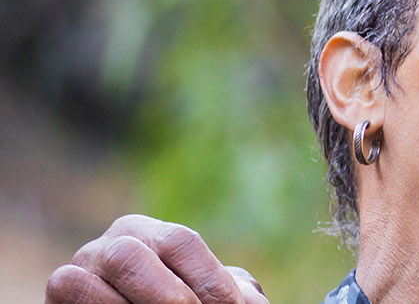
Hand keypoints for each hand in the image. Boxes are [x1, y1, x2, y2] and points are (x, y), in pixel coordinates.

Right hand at [44, 214, 268, 303]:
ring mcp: (75, 272)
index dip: (209, 280)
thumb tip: (253, 303)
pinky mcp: (55, 300)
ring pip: (85, 280)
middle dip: (169, 297)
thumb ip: (230, 293)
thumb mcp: (205, 297)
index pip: (180, 242)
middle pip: (129, 255)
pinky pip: (68, 296)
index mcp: (150, 233)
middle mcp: (108, 245)